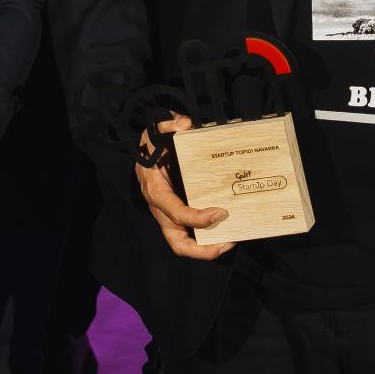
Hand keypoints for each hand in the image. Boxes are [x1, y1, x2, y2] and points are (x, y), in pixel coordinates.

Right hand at [132, 114, 232, 260]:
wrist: (143, 149)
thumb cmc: (151, 142)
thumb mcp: (155, 128)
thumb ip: (168, 124)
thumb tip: (185, 124)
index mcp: (155, 190)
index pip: (175, 213)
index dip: (197, 218)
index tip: (220, 212)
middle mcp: (161, 208)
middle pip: (177, 243)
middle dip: (202, 250)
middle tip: (228, 242)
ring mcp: (169, 214)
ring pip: (184, 243)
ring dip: (208, 247)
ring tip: (231, 239)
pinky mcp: (177, 213)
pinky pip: (190, 232)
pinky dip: (207, 236)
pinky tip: (226, 227)